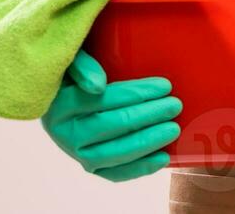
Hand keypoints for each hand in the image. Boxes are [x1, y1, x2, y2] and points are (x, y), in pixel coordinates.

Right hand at [40, 49, 181, 181]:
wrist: (61, 99)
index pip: (103, 100)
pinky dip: (139, 168)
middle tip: (174, 105)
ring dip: (147, 142)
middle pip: (111, 126)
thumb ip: (82, 66)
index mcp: (60, 105)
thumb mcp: (73, 61)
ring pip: (114, 154)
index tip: (164, 86)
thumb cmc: (76, 75)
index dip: (136, 93)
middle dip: (148, 116)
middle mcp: (65, 133)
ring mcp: (77, 153)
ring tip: (173, 129)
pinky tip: (162, 158)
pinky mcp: (89, 166)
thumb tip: (98, 85)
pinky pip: (114, 173)